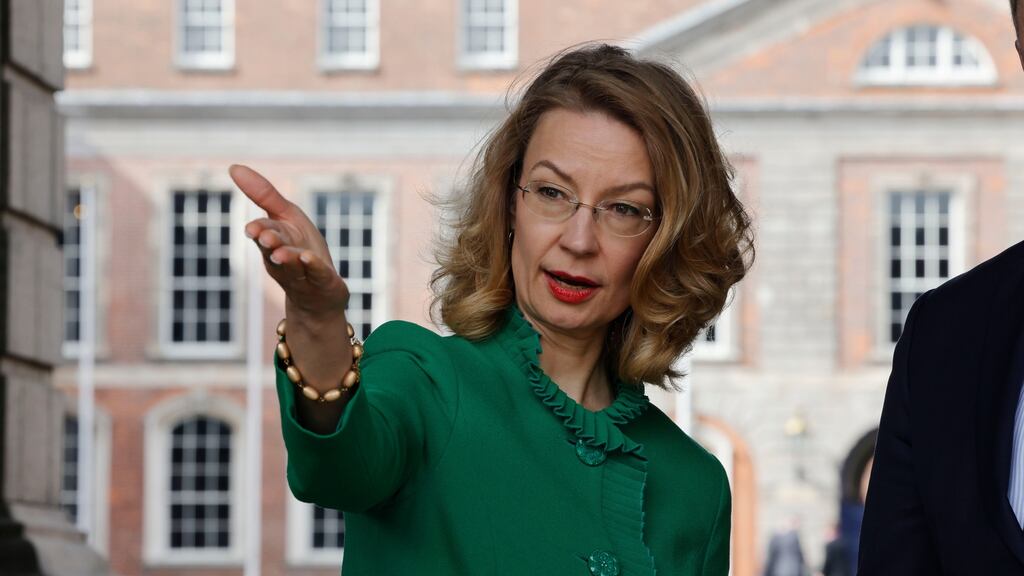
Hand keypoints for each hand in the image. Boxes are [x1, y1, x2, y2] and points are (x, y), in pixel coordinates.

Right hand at [230, 164, 348, 319]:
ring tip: (283, 253)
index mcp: (275, 242)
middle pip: (275, 250)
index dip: (260, 231)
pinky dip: (313, 267)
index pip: (265, 234)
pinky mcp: (323, 282)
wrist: (319, 294)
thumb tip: (233, 166)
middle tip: (266, 238)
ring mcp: (302, 274)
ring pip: (293, 266)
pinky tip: (310, 258)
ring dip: (288, 259)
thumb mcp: (287, 216)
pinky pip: (317, 274)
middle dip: (270, 244)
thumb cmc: (300, 248)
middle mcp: (284, 260)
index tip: (252, 229)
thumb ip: (264, 195)